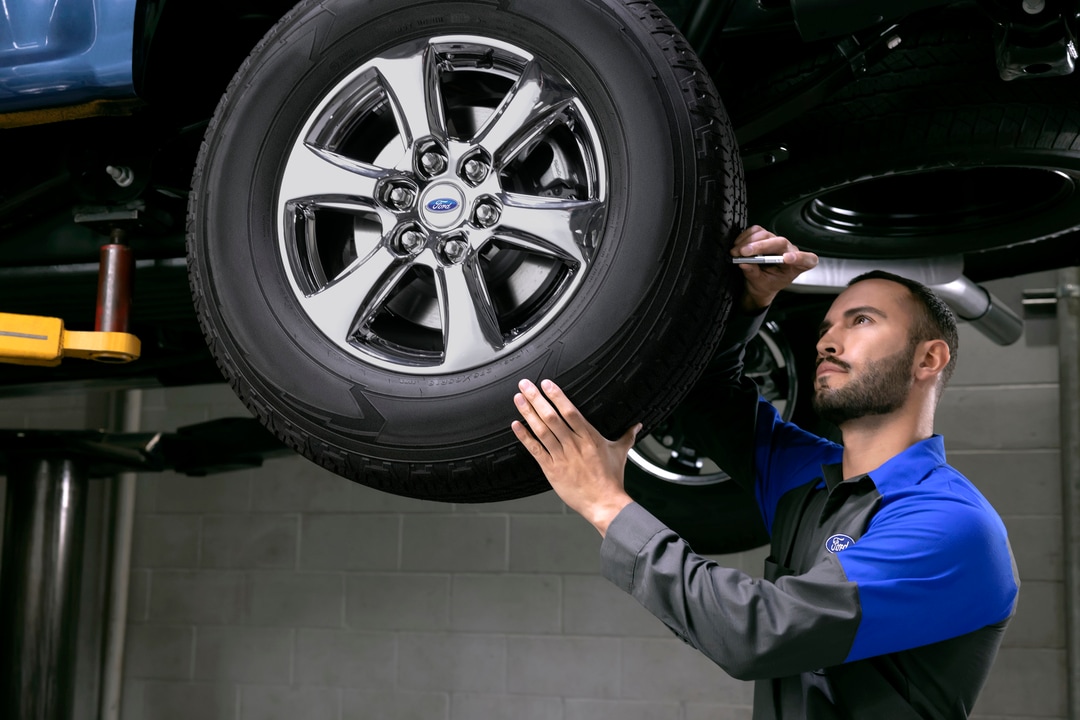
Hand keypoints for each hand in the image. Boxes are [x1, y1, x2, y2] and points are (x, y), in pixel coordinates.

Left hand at [511, 379, 639, 535]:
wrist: (605, 504)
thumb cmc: (611, 480)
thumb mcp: (620, 453)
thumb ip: (627, 436)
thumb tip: (637, 425)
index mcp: (590, 438)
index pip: (570, 412)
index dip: (557, 396)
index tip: (546, 384)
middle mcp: (574, 445)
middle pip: (552, 417)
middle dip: (536, 399)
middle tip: (525, 384)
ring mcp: (562, 457)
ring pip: (542, 431)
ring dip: (528, 413)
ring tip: (518, 399)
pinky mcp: (552, 470)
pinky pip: (536, 450)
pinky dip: (525, 438)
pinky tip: (516, 426)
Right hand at [731, 225, 818, 311]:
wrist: (760, 283)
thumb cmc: (766, 284)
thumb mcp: (760, 284)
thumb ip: (753, 273)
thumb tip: (743, 263)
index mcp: (796, 267)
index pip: (807, 260)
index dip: (799, 257)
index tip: (787, 259)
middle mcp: (789, 251)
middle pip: (780, 243)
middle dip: (761, 246)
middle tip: (744, 253)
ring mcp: (778, 242)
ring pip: (766, 235)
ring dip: (749, 242)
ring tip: (736, 252)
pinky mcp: (766, 236)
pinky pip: (757, 230)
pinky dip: (745, 236)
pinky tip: (738, 244)